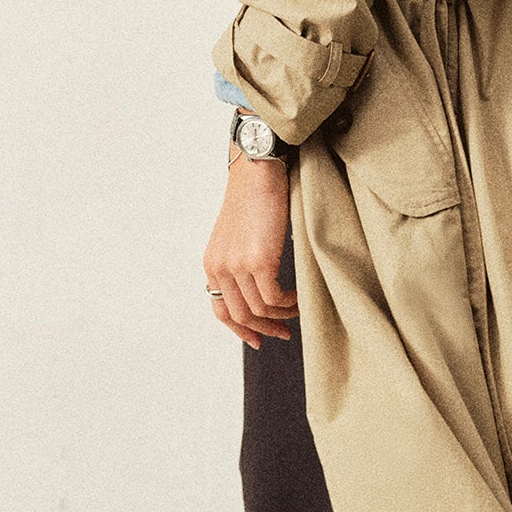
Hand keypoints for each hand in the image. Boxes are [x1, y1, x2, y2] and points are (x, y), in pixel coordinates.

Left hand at [204, 154, 297, 347]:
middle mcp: (219, 268)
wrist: (258, 171)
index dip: (240, 330)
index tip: (258, 340)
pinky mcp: (259, 260)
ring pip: (260, 309)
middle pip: (240, 315)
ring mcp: (238, 265)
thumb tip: (258, 289)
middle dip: (263, 329)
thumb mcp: (237, 236)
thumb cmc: (254, 198)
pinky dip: (289, 303)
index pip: (220, 310)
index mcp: (212, 264)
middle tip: (283, 334)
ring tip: (296, 310)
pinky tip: (299, 298)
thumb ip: (240, 263)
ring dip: (281, 315)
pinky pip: (274, 297)